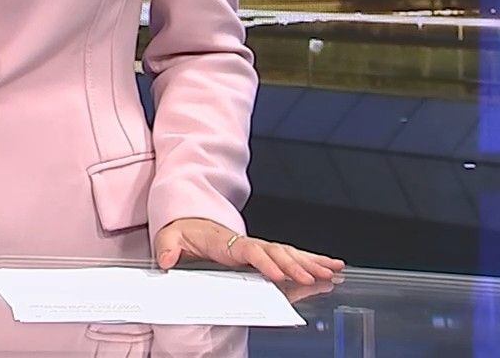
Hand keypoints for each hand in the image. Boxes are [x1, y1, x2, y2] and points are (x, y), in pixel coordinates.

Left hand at [153, 217, 344, 284]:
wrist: (189, 222)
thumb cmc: (183, 232)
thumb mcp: (169, 237)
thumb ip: (168, 247)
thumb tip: (167, 258)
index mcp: (226, 242)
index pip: (250, 251)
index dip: (265, 262)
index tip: (278, 274)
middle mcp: (246, 243)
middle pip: (277, 252)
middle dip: (297, 265)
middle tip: (315, 277)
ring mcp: (257, 246)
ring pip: (289, 253)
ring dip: (311, 261)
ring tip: (333, 269)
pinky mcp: (263, 252)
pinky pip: (290, 255)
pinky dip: (310, 259)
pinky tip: (329, 265)